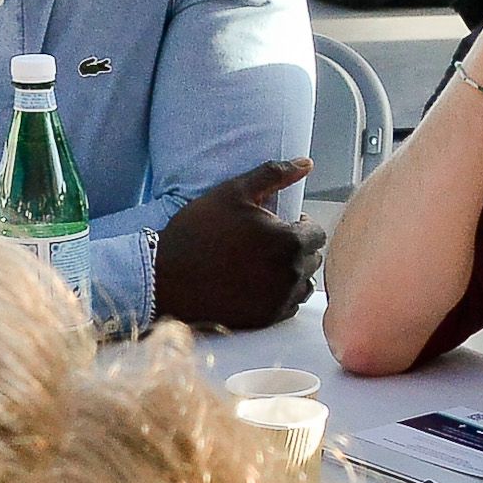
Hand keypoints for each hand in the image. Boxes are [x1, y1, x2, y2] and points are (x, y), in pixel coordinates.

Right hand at [153, 158, 324, 331]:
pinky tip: (257, 283)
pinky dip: (281, 294)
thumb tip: (307, 163)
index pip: (317, 233)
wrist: (165, 278)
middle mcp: (291, 274)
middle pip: (313, 259)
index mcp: (288, 241)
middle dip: (297, 248)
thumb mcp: (233, 192)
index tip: (279, 224)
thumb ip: (274, 174)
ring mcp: (279, 300)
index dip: (299, 225)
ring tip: (264, 263)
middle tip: (268, 243)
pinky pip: (289, 305)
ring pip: (303, 283)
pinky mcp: (266, 319)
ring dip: (292, 272)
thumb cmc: (198, 231)